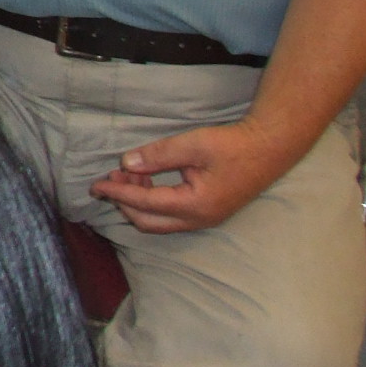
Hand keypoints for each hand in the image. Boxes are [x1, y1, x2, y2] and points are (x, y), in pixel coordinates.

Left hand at [90, 119, 293, 232]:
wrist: (269, 149)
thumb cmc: (233, 145)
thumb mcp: (192, 144)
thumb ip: (158, 155)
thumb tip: (126, 163)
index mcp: (194, 205)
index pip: (144, 203)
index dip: (118, 192)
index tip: (96, 184)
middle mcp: (199, 219)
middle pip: (148, 221)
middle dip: (124, 202)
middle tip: (109, 179)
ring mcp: (205, 219)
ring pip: (159, 221)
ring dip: (138, 203)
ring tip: (127, 175)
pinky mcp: (208, 212)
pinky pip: (172, 216)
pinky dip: (153, 203)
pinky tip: (147, 180)